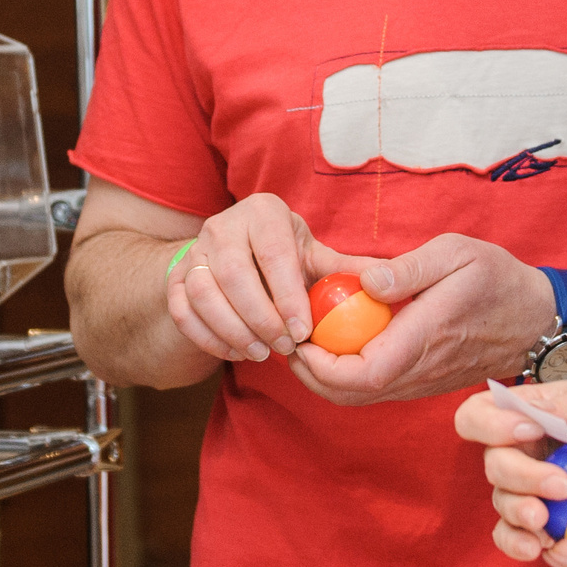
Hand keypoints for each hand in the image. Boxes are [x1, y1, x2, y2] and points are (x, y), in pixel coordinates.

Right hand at [163, 193, 353, 364]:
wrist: (235, 253)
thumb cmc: (284, 256)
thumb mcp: (314, 255)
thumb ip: (347, 268)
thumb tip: (391, 281)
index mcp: (263, 212)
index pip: (273, 253)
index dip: (288, 296)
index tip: (303, 332)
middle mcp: (223, 225)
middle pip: (233, 274)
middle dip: (259, 318)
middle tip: (282, 348)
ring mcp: (194, 250)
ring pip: (202, 292)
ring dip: (231, 329)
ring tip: (259, 354)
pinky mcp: (175, 276)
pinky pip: (181, 309)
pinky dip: (206, 337)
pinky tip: (234, 352)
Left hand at [289, 234, 558, 406]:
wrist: (537, 319)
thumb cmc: (498, 280)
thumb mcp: (457, 254)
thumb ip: (409, 268)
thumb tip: (364, 280)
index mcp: (423, 339)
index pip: (361, 374)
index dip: (320, 366)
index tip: (299, 338)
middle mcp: (418, 370)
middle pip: (350, 394)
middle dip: (311, 374)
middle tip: (292, 337)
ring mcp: (421, 382)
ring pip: (360, 396)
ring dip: (326, 376)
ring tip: (310, 337)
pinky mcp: (422, 382)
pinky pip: (376, 389)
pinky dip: (347, 374)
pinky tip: (341, 340)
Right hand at [457, 381, 566, 557]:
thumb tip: (541, 416)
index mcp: (517, 418)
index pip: (476, 416)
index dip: (491, 424)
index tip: (531, 430)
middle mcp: (511, 455)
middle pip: (493, 465)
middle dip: (522, 475)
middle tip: (561, 486)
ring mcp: (518, 492)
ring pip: (501, 502)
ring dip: (520, 511)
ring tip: (544, 521)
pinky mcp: (531, 525)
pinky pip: (510, 537)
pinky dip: (518, 543)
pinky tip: (538, 547)